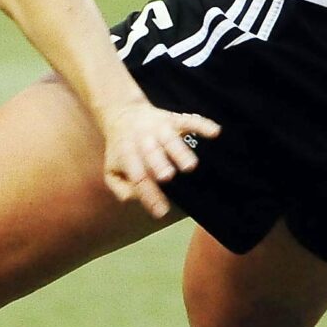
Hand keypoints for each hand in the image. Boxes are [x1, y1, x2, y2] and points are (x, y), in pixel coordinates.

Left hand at [100, 99, 220, 216]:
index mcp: (127, 155)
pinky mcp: (173, 119)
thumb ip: (121, 190)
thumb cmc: (122, 151)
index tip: (162, 212)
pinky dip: (202, 125)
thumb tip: (138, 198)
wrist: (122, 114)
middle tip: (167, 177)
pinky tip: (215, 132)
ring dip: (179, 151)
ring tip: (190, 166)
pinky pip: (189, 120)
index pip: (137, 177)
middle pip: (150, 154)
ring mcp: (158, 129)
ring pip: (169, 139)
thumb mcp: (112, 172)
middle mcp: (143, 141)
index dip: (149, 194)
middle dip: (159, 165)